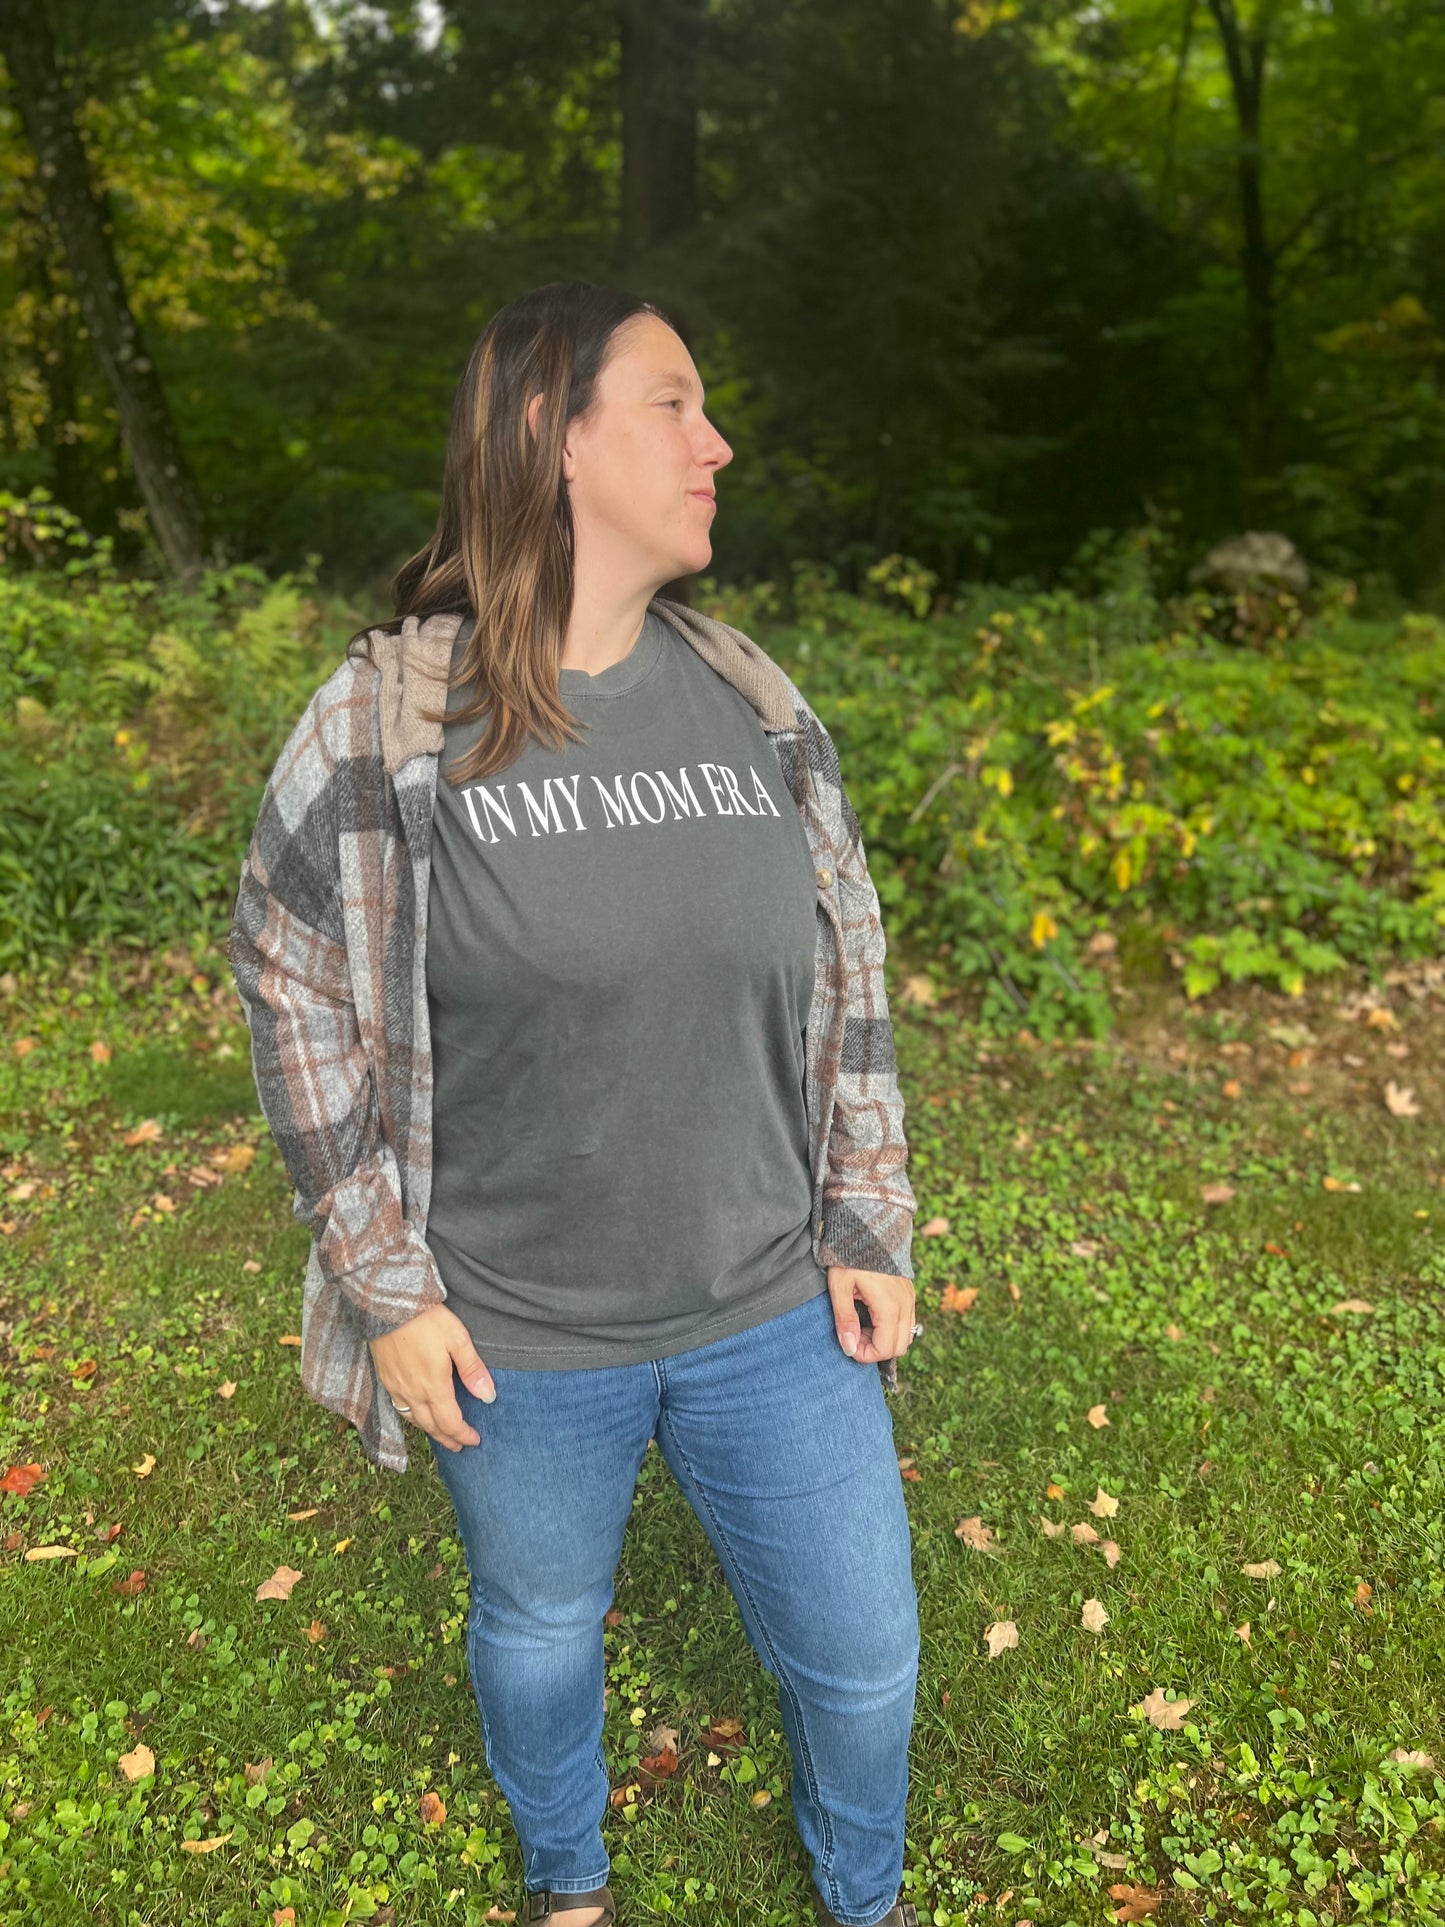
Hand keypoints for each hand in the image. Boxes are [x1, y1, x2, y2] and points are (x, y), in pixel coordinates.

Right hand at [368, 1304, 496, 1451]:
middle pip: (431, 1426)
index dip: (463, 1434)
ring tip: (440, 1435)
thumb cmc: (426, 1320)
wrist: (387, 1305)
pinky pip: (399, 1408)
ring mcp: (396, 1388)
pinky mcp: (385, 1378)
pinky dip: (411, 1418)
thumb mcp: (457, 1339)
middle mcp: (413, 1394)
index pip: (450, 1422)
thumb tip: (488, 1396)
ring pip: (413, 1420)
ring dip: (429, 1431)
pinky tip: (415, 1414)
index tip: (474, 1440)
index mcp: (434, 1387)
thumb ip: (473, 1369)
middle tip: (459, 1446)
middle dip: (447, 1438)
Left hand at [826, 1265, 915, 1364]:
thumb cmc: (850, 1255)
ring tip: (861, 1325)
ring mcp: (909, 1298)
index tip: (848, 1344)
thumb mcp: (840, 1285)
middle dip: (876, 1350)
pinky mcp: (908, 1293)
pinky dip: (892, 1328)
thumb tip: (849, 1348)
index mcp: (889, 1306)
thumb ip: (845, 1318)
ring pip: (906, 1336)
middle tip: (854, 1335)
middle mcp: (905, 1304)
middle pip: (899, 1348)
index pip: (885, 1348)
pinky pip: (907, 1322)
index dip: (866, 1354)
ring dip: (884, 1340)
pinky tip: (872, 1316)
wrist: (868, 1225)